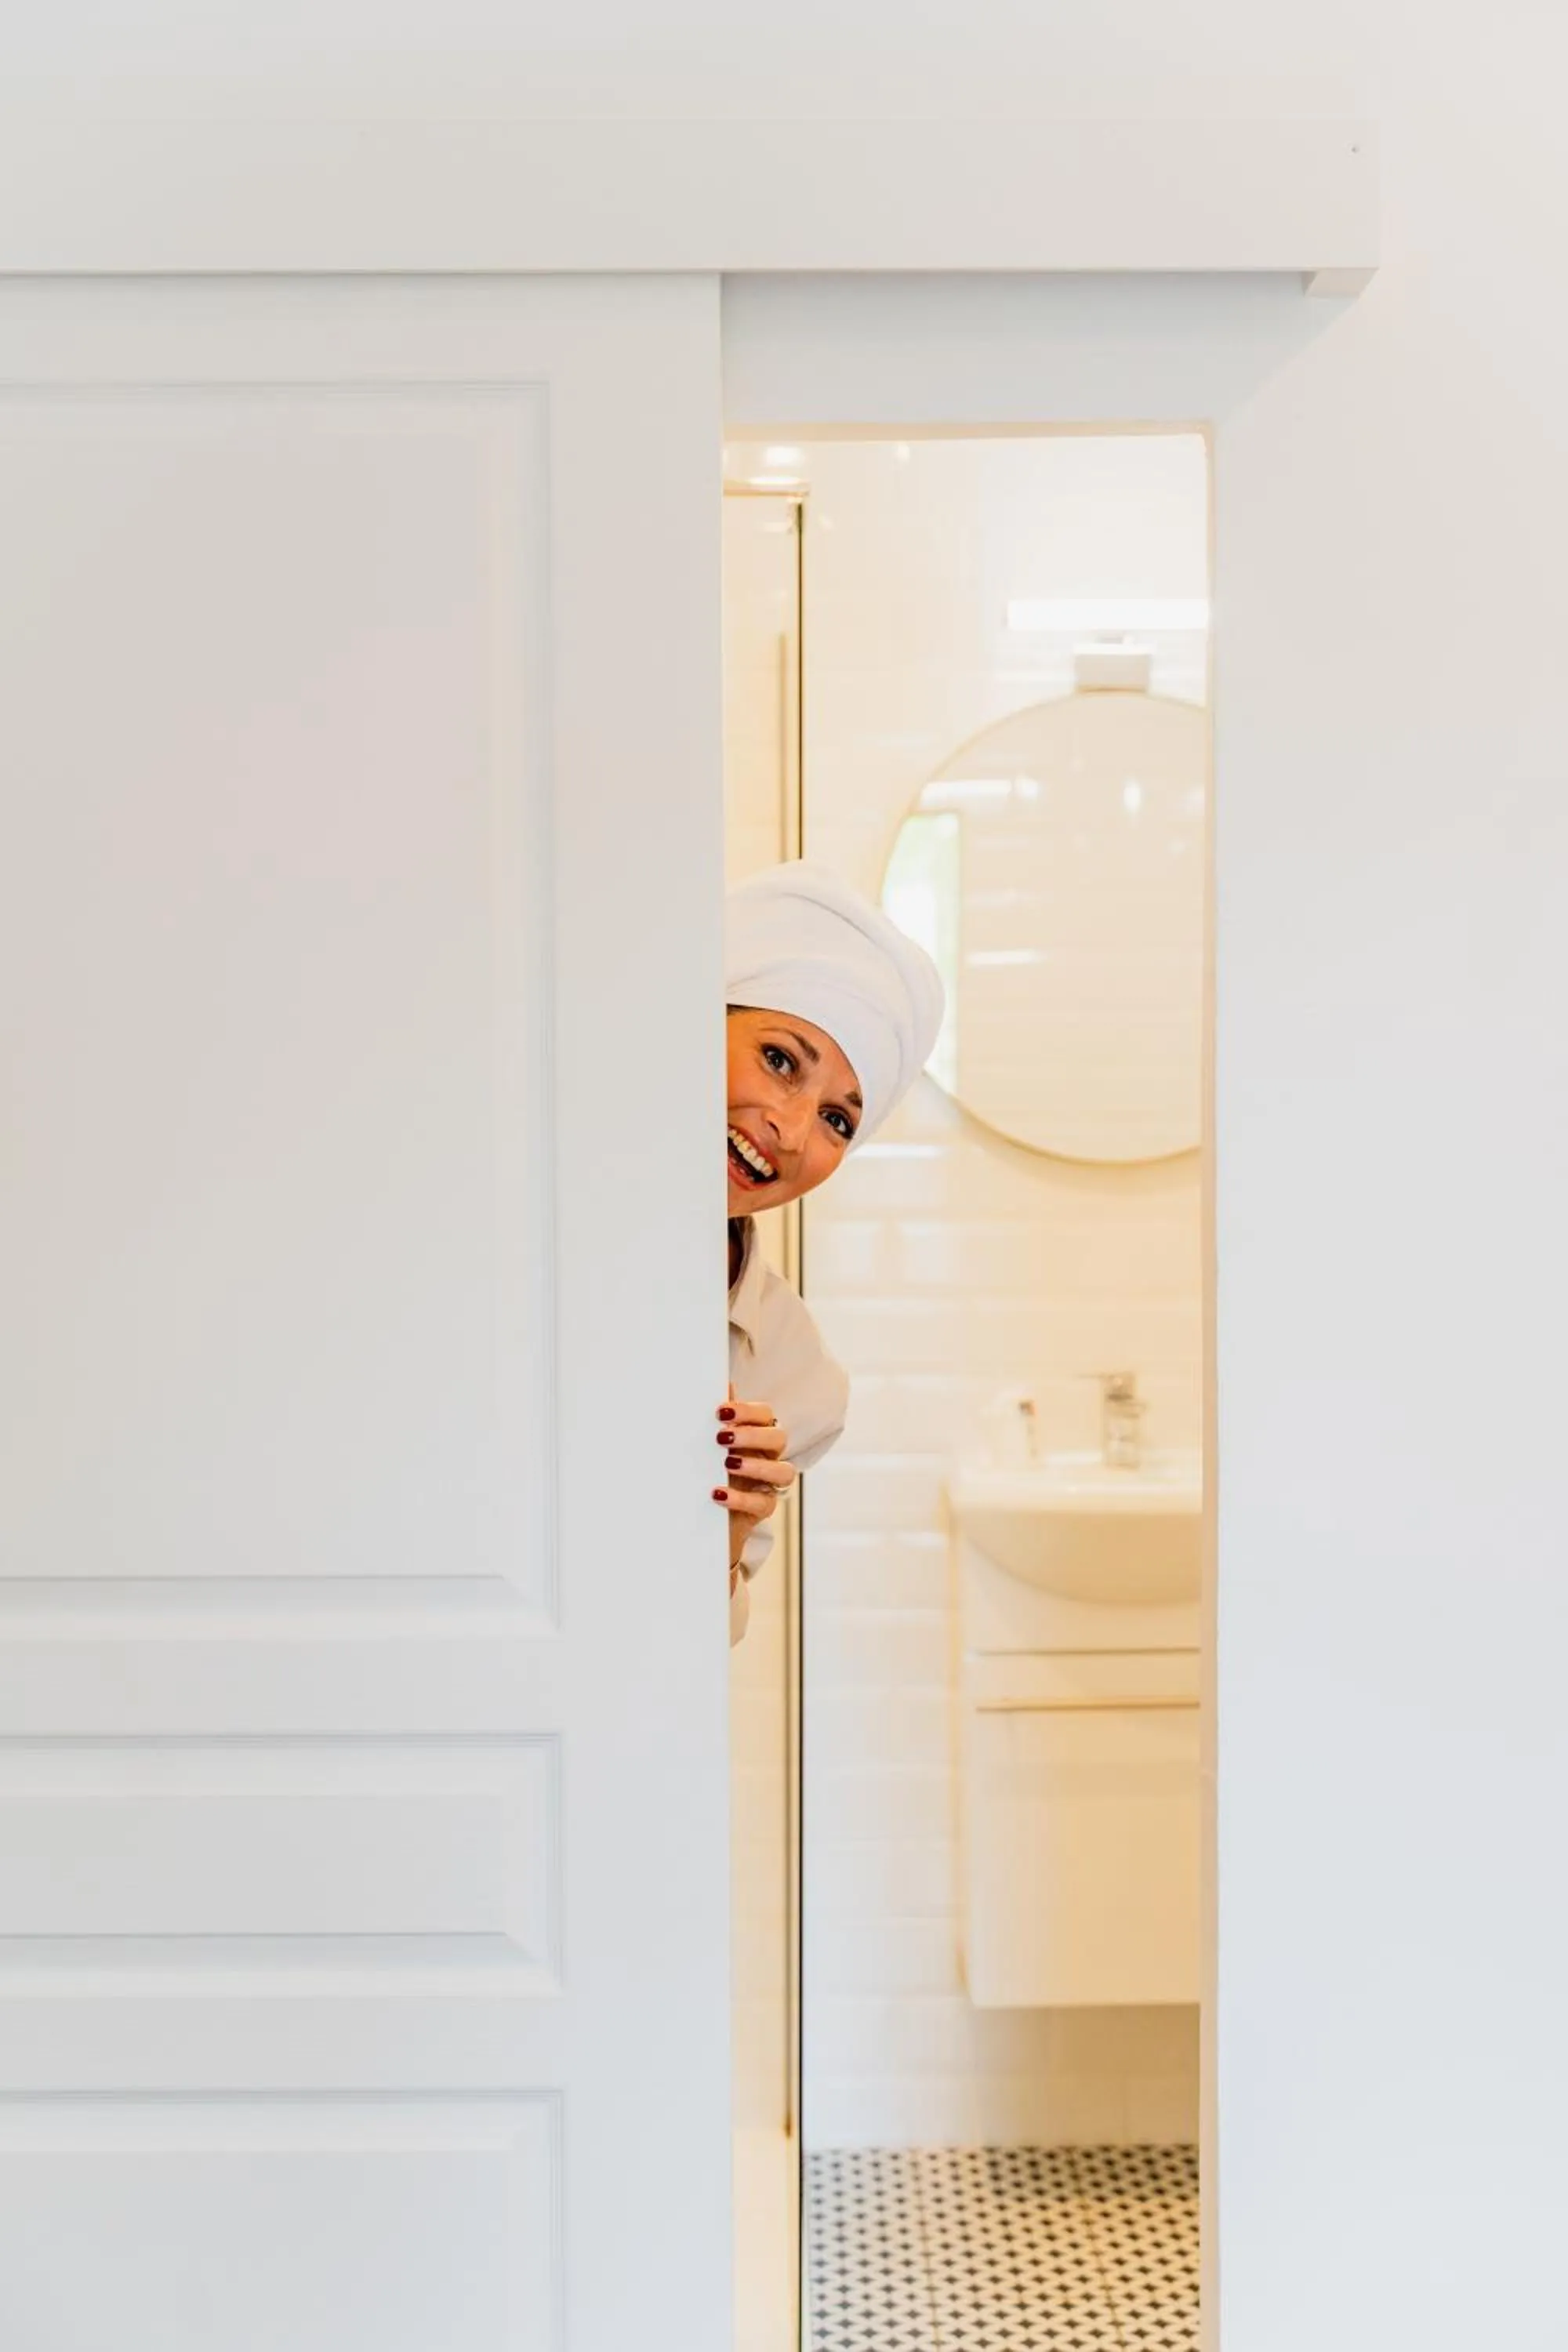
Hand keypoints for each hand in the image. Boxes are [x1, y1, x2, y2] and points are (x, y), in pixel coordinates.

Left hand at [713, 1394, 797, 1571]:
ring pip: (784, 1472)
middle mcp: (769, 1456)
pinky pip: (764, 1503)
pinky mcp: (763, 1509)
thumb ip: (718, 1418)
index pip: (765, 1415)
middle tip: (722, 1438)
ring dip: (756, 1465)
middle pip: (779, 1438)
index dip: (747, 1411)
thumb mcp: (707, 1443)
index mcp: (757, 1435)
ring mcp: (769, 1484)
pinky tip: (718, 1494)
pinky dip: (741, 1498)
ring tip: (728, 1464)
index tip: (720, 1412)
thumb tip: (719, 1383)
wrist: (704, 1511)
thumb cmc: (710, 1469)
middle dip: (752, 1435)